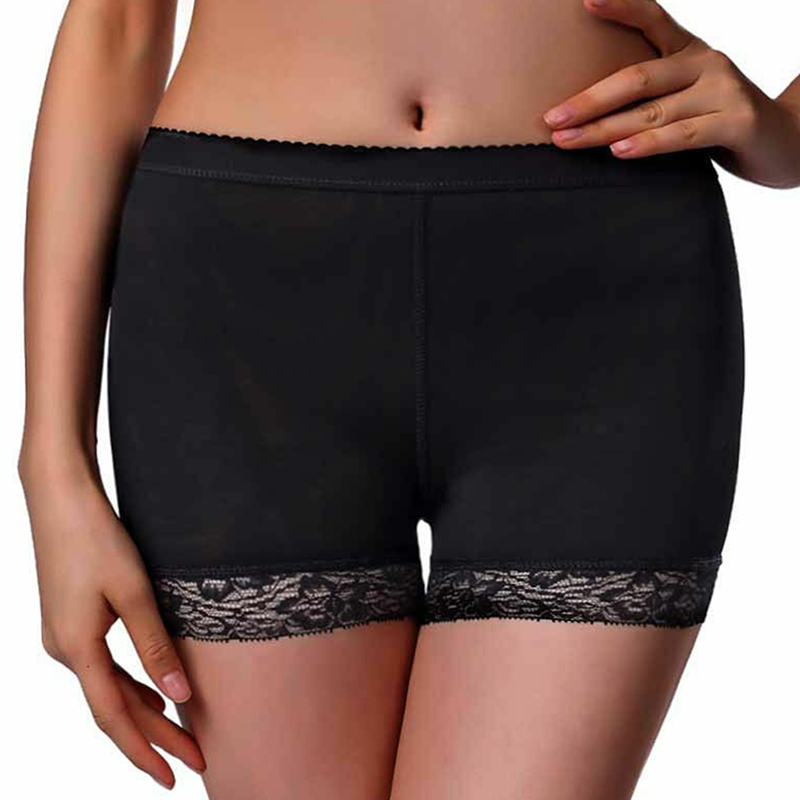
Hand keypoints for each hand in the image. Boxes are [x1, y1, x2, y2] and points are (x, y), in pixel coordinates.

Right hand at [19, 456, 205, 789]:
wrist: (59, 497)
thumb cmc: (96, 538)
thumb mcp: (133, 591)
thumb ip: (154, 644)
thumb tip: (179, 694)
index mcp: (76, 649)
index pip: (115, 717)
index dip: (146, 750)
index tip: (175, 776)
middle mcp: (63, 651)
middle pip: (114, 709)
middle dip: (154, 737)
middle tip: (193, 760)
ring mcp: (63, 637)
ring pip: (108, 689)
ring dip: (144, 712)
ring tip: (180, 733)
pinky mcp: (70, 622)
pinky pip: (103, 667)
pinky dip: (130, 685)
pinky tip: (154, 690)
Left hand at [543, 0, 799, 187]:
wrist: (782, 140)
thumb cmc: (718, 119)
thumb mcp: (684, 95)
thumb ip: (648, 95)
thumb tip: (582, 112)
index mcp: (688, 51)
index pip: (651, 19)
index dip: (620, 7)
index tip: (584, 2)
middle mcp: (705, 62)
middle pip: (637, 77)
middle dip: (588, 100)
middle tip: (551, 117)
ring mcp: (723, 90)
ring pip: (652, 111)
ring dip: (604, 129)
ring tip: (567, 141)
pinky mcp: (737, 122)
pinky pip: (684, 134)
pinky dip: (649, 144)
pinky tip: (620, 151)